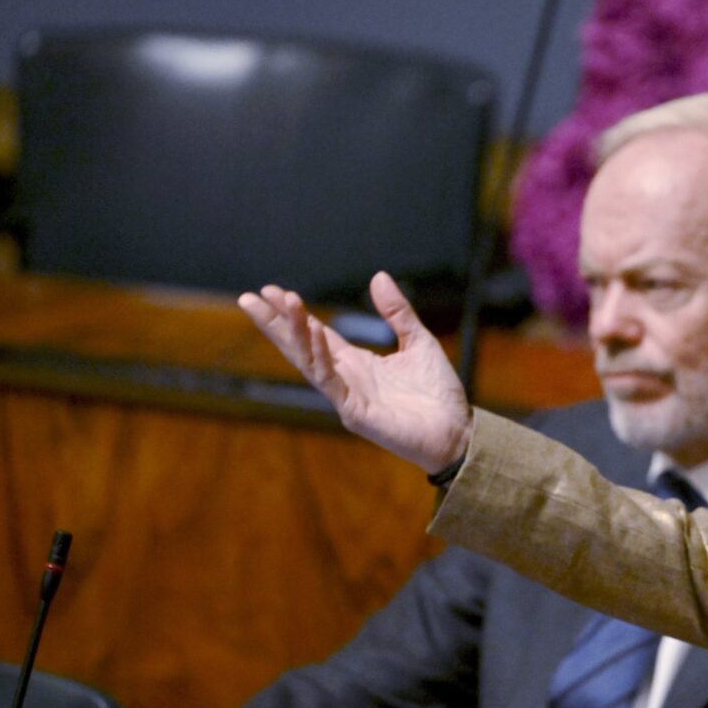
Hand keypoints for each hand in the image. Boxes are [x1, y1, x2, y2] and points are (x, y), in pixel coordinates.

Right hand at [239, 271, 471, 473]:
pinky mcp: (355, 413)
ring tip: (282, 302)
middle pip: (301, 346)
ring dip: (294, 332)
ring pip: (310, 361)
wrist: (458, 430)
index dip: (295, 315)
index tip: (273, 292)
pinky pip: (331, 381)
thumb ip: (397, 312)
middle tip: (249, 297)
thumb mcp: (418, 341)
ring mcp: (346, 396)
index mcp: (356, 363)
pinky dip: (320, 356)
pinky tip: (312, 331)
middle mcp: (345, 378)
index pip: (316, 335)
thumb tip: (378, 276)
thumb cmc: (438, 393)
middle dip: (275, 323)